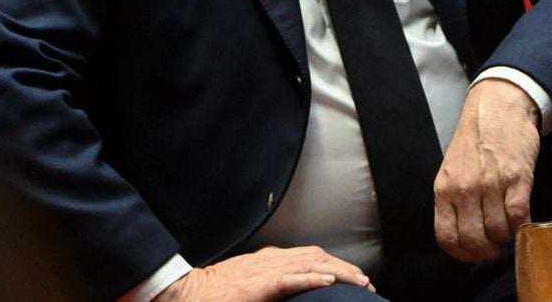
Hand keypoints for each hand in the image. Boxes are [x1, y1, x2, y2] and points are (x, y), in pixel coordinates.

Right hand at [155, 246, 375, 300]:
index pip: (310, 256)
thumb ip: (269, 287)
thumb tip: (291, 293)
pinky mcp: (256, 286)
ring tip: (358, 282)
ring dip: (337, 273)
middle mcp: (270, 261)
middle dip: (344, 268)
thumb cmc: (213, 294)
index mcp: (268, 261)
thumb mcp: (247, 287)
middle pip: (316, 257)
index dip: (335, 264)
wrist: (184, 292)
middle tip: (366, 282)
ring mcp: (263, 271)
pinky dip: (310, 279)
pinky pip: (288, 280)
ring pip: (309, 265)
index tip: (355, 276)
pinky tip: (327, 282)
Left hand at [434, 78, 539, 262]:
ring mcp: (490, 183)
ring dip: (507, 235)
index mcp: (444, 188)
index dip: (463, 253)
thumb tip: (461, 236)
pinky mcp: (516, 178)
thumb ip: (453, 201)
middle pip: (474, 242)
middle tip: (495, 240)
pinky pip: (519, 218)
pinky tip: (520, 214)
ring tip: (507, 220)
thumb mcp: (452, 170)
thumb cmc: (474, 140)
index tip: (474, 250)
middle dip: (488, 249)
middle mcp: (464, 187)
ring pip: (499, 233)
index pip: (446, 238)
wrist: (496, 106)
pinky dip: (522, 224)